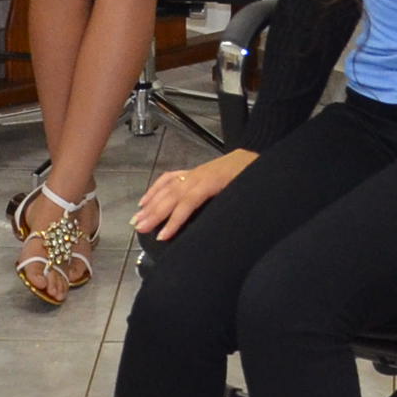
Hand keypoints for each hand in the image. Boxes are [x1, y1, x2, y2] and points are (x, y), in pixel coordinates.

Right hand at [134, 149, 253, 238]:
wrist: (259, 160)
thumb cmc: (255, 178)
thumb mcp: (248, 193)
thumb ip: (233, 207)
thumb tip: (218, 227)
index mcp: (213, 181)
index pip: (189, 202)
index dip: (174, 220)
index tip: (162, 236)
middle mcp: (200, 175)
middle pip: (173, 194)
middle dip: (155, 213)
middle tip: (140, 228)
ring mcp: (195, 173)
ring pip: (168, 187)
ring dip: (151, 203)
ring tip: (137, 219)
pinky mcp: (194, 173)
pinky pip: (170, 179)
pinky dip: (156, 189)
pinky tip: (145, 200)